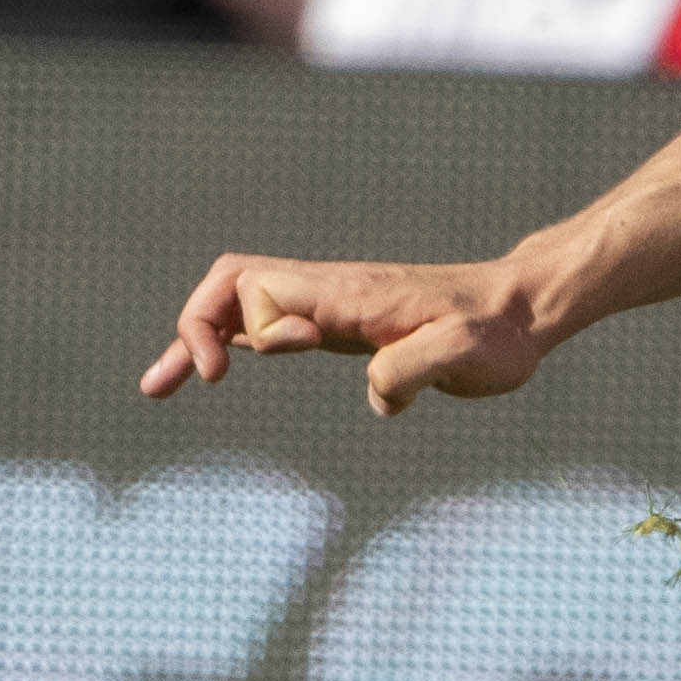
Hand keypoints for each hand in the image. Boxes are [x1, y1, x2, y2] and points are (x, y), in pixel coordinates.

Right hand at [139, 252, 555, 411]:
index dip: (229, 329)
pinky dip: (234, 345)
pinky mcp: (343, 327)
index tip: (241, 372)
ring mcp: (332, 308)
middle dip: (191, 329)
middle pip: (231, 288)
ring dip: (200, 339)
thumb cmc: (497, 335)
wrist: (522, 311)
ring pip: (244, 307)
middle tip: (169, 385)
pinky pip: (272, 325)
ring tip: (157, 385)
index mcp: (345, 296)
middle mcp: (328, 294)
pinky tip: (216, 370)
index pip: (252, 290)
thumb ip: (412, 369)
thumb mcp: (466, 355)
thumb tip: (375, 393)